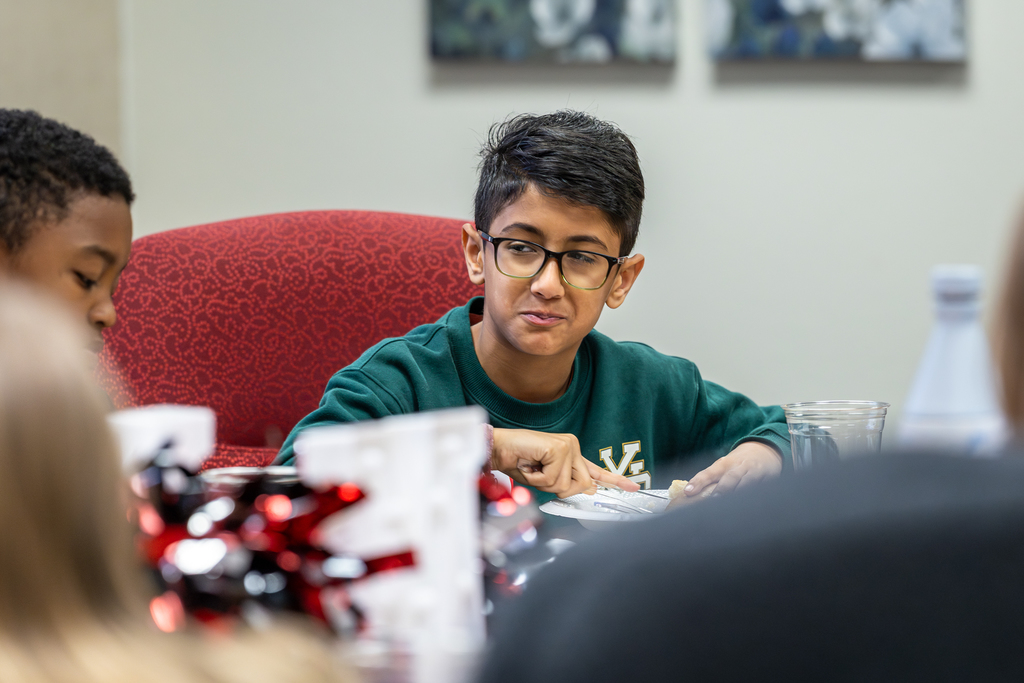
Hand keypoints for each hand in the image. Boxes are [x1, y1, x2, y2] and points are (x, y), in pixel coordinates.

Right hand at [490, 428, 639, 497]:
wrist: (498, 449)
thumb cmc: (517, 462)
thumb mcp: (544, 478)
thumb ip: (565, 484)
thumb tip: (589, 489)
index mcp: (571, 456)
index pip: (596, 471)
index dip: (615, 480)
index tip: (632, 487)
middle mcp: (573, 448)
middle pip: (580, 486)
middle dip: (557, 488)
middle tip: (539, 474)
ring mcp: (567, 446)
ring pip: (565, 485)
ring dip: (544, 483)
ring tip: (533, 467)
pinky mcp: (559, 448)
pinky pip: (554, 479)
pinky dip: (538, 477)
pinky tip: (531, 463)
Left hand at [683, 441, 781, 498]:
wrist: (764, 451)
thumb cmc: (737, 464)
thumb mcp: (724, 466)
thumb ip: (710, 479)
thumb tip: (690, 495)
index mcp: (723, 464)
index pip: (708, 473)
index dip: (698, 482)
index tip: (688, 492)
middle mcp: (738, 467)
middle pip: (729, 478)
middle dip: (722, 489)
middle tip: (713, 499)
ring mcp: (753, 472)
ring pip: (746, 483)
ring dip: (738, 493)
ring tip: (731, 507)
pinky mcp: (767, 478)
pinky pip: (761, 488)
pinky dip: (755, 497)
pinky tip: (750, 507)